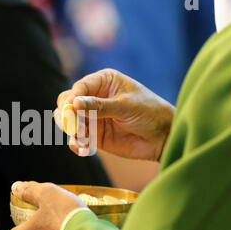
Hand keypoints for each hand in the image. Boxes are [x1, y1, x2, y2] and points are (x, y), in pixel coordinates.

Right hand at [55, 69, 174, 160]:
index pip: (79, 87)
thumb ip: (99, 106)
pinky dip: (76, 143)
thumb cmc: (150, 113)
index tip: (70, 110)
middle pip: (67, 102)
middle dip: (66, 114)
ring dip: (71, 130)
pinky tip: (84, 148)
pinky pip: (77, 138)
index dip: (72, 98)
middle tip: (73, 126)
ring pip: (68, 121)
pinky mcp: (94, 135)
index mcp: (103, 81)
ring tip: (81, 139)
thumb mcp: (125, 106)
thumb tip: (73, 104)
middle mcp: (95, 97)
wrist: (163, 138)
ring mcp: (93, 117)